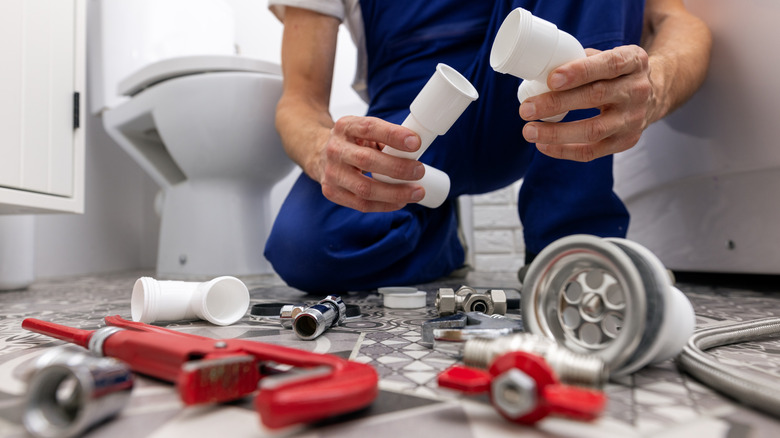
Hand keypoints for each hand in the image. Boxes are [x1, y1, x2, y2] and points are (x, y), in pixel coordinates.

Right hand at [314, 115, 425, 211]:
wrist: (319, 154)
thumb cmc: (353, 142)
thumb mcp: (364, 130)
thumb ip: (386, 136)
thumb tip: (417, 149)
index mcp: (346, 126)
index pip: (369, 128)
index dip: (393, 135)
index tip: (416, 143)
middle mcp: (335, 149)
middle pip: (367, 161)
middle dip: (398, 168)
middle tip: (420, 171)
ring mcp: (331, 173)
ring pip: (365, 188)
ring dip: (395, 192)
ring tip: (417, 192)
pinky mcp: (332, 192)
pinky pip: (361, 204)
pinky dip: (385, 205)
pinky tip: (401, 202)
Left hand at [518, 45, 656, 161]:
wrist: (652, 95)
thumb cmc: (616, 73)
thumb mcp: (608, 56)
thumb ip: (581, 59)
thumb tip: (540, 69)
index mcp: (634, 61)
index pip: (609, 64)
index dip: (580, 72)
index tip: (551, 79)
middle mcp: (637, 90)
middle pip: (595, 97)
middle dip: (556, 104)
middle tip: (526, 109)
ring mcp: (633, 119)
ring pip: (593, 130)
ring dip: (556, 133)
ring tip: (529, 131)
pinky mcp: (625, 142)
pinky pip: (591, 151)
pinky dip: (563, 150)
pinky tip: (542, 145)